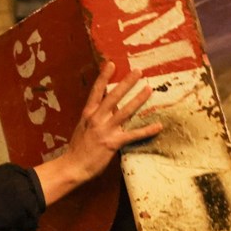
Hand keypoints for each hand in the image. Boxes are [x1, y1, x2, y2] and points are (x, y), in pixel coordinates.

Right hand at [34, 63, 161, 206]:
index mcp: (89, 113)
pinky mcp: (113, 143)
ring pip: (125, 111)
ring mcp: (105, 130)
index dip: (104, 76)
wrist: (73, 166)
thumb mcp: (83, 127)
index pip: (97, 91)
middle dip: (126, 83)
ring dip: (138, 100)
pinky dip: (147, 130)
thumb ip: (95, 116)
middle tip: (138, 71)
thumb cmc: (78, 148)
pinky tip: (158, 126)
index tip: (111, 64)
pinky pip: (133, 135)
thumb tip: (107, 106)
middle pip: (114, 96)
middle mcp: (97, 118)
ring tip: (148, 89)